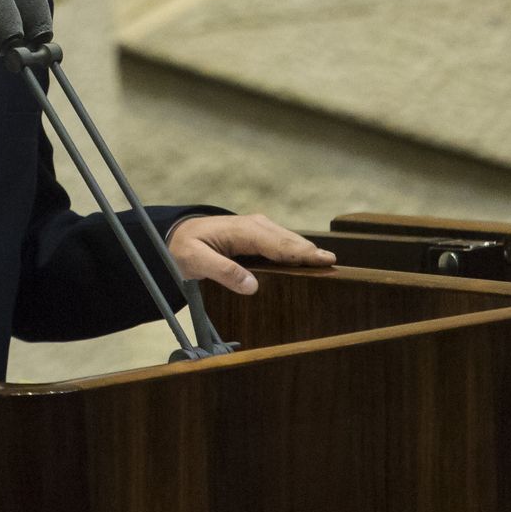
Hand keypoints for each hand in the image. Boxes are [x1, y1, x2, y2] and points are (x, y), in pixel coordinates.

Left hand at [166, 214, 334, 294]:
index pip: (278, 245)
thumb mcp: (195, 261)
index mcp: (243, 231)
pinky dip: (296, 252)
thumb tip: (252, 286)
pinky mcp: (258, 235)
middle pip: (289, 241)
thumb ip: (222, 271)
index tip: (325, 261)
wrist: (175, 235)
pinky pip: (282, 244)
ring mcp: (258, 228)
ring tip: (328, 266)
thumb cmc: (183, 248)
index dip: (302, 254)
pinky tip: (308, 264)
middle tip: (335, 267)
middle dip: (312, 253)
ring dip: (307, 252)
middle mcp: (255, 225)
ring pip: (289, 241)